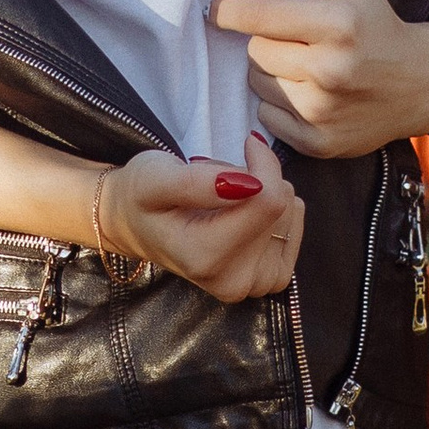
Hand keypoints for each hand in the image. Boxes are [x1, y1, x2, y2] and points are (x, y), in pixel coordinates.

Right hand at [102, 129, 304, 302]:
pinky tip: (243, 212)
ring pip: (291, 213)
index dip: (262, 162)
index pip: (269, 200)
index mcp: (206, 258)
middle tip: (217, 182)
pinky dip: (275, 210)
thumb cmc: (140, 197)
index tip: (246, 144)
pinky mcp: (269, 278)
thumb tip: (252, 184)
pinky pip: (295, 226)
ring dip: (263, 194)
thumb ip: (198, 183)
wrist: (134, 226)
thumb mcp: (155, 178)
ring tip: (223, 199)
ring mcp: (255, 284)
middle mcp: (235, 281)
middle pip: (282, 205)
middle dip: (257, 179)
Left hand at [207, 0, 428, 159]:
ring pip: (257, 83)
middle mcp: (330, 70)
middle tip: (295, 40)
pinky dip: (279, 104)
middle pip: (254, 50)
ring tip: (306, 67)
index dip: (228, 10)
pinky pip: (266, 117)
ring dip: (271, 72)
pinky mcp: (319, 143)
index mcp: (338, 24)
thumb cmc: (377, 24)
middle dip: (266, 40)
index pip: (256, 15)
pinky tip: (309, 94)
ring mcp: (323, 112)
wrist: (421, 83)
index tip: (218, 9)